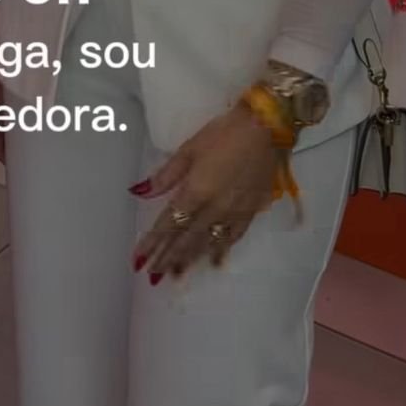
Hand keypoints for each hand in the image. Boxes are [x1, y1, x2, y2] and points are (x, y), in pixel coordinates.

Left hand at [131, 103, 287, 280]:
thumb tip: (140, 192)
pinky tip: (214, 261)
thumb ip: (166, 175)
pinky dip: (220, 251)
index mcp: (195, 192)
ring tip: (175, 275)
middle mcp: (213, 208)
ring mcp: (233, 213)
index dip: (152, 243)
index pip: (168, 224)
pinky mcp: (251, 211)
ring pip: (207, 242)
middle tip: (153, 275)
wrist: (266, 129)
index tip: (139, 259)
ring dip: (190, 259)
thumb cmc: (223, 134)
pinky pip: (233, 237)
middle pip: (186, 239)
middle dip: (167, 258)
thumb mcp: (189, 149)